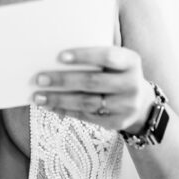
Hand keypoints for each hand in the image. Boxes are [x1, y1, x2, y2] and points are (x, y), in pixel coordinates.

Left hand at [31, 46, 155, 131]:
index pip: (107, 56)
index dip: (84, 56)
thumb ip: (94, 56)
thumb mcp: (115, 60)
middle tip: (39, 78)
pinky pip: (87, 116)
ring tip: (38, 96)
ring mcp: (127, 106)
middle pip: (93, 81)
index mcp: (131, 61)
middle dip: (63, 80)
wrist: (140, 101)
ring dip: (59, 99)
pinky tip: (50, 106)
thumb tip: (55, 56)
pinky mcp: (117, 123)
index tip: (59, 56)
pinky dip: (65, 110)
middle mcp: (132, 84)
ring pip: (87, 102)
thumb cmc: (116, 73)